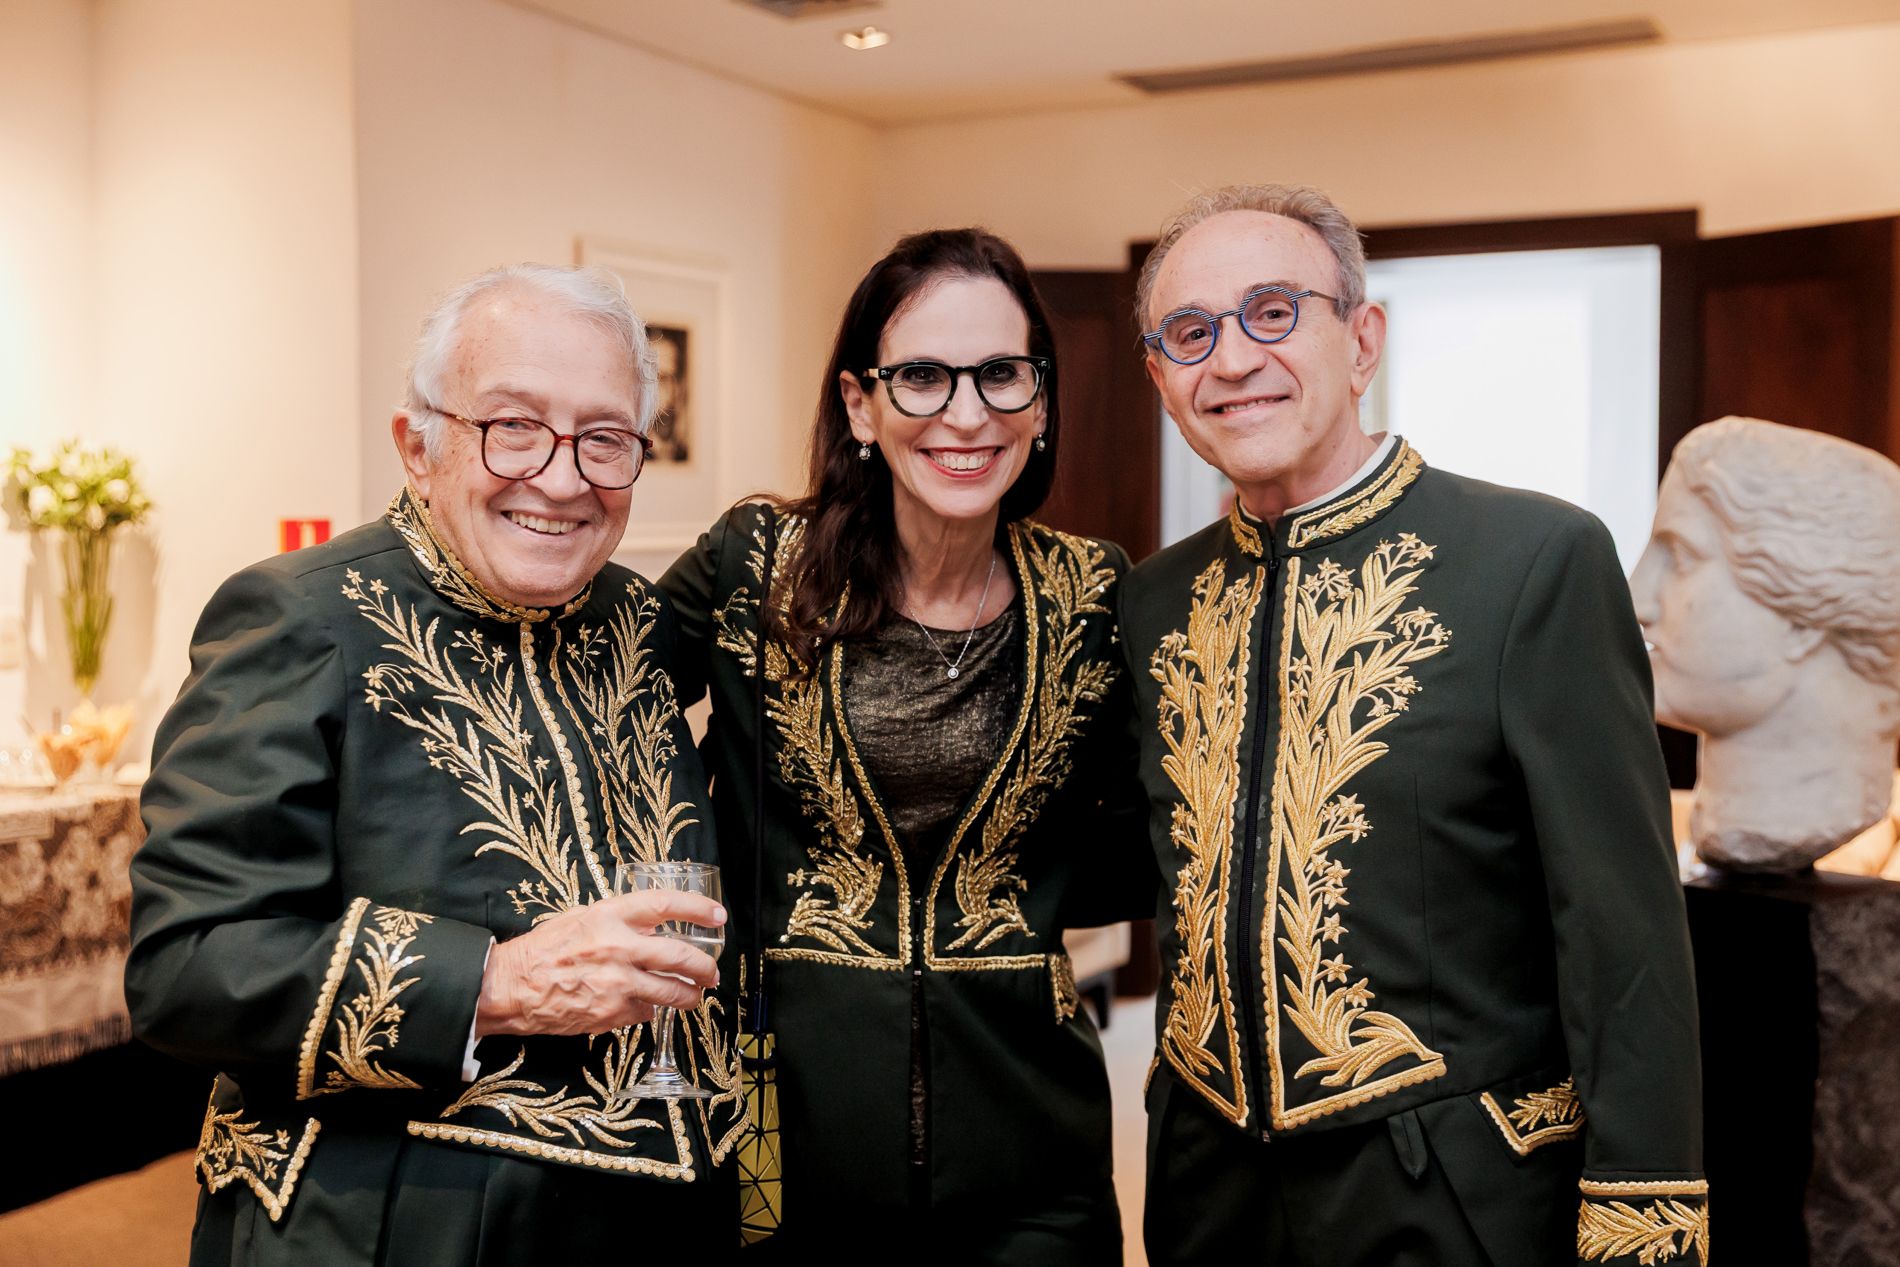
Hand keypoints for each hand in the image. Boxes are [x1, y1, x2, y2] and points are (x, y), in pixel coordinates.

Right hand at [475, 891, 725, 1037]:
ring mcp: (617, 983)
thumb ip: (618, 923)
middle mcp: (618, 947)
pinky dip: (650, 1010)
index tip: (717, 916)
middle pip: (681, 955)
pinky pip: (645, 1012)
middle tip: (713, 972)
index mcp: (609, 917)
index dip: (697, 909)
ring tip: (695, 995)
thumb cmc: (541, 951)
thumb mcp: (581, 920)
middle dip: (705, 966)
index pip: (666, 905)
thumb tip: (652, 929)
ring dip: (690, 995)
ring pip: (672, 991)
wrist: (509, 987)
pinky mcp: (611, 1013)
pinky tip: (645, 1006)